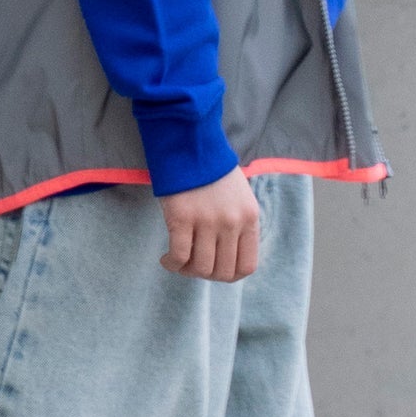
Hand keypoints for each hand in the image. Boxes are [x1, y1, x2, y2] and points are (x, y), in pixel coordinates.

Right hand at [159, 166, 259, 281]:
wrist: (190, 142)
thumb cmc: (212, 170)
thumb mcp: (239, 197)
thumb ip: (237, 225)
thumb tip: (226, 257)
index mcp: (249, 218)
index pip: (246, 266)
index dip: (228, 275)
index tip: (213, 267)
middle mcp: (232, 222)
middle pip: (222, 272)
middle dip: (205, 274)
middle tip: (192, 264)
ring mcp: (207, 221)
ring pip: (200, 268)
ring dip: (186, 271)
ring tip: (177, 260)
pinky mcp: (182, 217)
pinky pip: (179, 256)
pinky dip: (171, 264)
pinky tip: (166, 258)